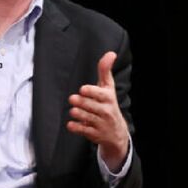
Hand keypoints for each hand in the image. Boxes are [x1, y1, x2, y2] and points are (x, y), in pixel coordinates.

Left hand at [66, 51, 129, 170]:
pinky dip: (76, 128)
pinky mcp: (94, 134)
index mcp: (109, 98)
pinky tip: (71, 124)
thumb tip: (111, 53)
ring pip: (87, 118)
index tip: (82, 89)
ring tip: (73, 111)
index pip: (101, 95)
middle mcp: (106, 111)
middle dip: (81, 103)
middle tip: (73, 99)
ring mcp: (101, 124)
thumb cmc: (108, 104)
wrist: (116, 132)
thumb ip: (105, 70)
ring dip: (78, 114)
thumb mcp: (108, 88)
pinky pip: (84, 131)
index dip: (91, 92)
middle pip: (91, 106)